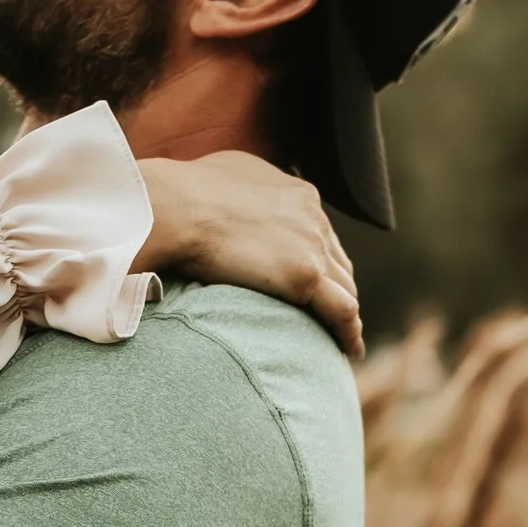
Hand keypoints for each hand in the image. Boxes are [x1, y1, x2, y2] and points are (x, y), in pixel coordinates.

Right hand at [136, 153, 362, 355]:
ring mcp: (312, 245)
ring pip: (345, 289)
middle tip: (331, 319)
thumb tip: (231, 200)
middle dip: (338, 291)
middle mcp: (313, 217)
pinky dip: (349, 333)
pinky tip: (349, 351)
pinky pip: (341, 311)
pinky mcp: (304, 274)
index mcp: (298, 195)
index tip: (317, 284)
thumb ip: (244, 188)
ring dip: (345, 315)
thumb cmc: (184, 195)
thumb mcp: (225, 175)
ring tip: (341, 342)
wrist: (178, 207)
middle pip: (339, 263)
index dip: (322, 263)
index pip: (321, 236)